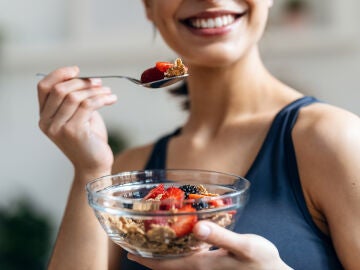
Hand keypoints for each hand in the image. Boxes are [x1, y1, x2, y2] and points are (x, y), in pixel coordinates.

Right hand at [37, 66, 117, 174]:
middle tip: (99, 83)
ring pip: (75, 96)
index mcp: (45, 116)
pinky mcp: (74, 132)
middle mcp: (47, 122)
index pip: (44, 87)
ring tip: (108, 92)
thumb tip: (85, 79)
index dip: (59, 74)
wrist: (95, 164)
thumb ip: (75, 100)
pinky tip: (112, 99)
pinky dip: (102, 98)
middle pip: (60, 89)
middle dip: (82, 82)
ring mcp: (59, 128)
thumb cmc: (89, 139)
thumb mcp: (79, 116)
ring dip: (95, 90)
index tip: (76, 70)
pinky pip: (88, 105)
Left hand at [128, 221, 291, 269]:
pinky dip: (178, 249)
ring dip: (162, 252)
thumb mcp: (245, 247)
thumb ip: (221, 237)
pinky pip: (188, 258)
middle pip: (166, 265)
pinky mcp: (212, 265)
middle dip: (148, 255)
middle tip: (133, 240)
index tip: (128, 251)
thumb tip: (197, 227)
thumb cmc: (263, 262)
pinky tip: (179, 238)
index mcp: (201, 267)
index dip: (145, 259)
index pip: (165, 266)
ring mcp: (205, 269)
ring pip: (176, 261)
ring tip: (150, 237)